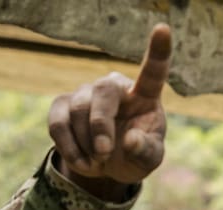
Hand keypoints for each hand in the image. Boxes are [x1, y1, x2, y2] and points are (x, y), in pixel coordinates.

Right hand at [48, 24, 171, 195]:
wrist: (107, 166)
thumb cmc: (134, 155)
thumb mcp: (148, 160)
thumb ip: (145, 151)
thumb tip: (130, 140)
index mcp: (144, 95)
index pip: (153, 71)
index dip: (158, 51)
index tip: (163, 30)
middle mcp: (114, 86)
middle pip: (102, 93)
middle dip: (100, 126)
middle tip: (104, 153)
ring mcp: (86, 93)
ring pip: (78, 112)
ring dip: (87, 145)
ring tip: (99, 161)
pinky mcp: (62, 105)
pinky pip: (58, 124)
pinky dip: (69, 149)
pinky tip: (83, 162)